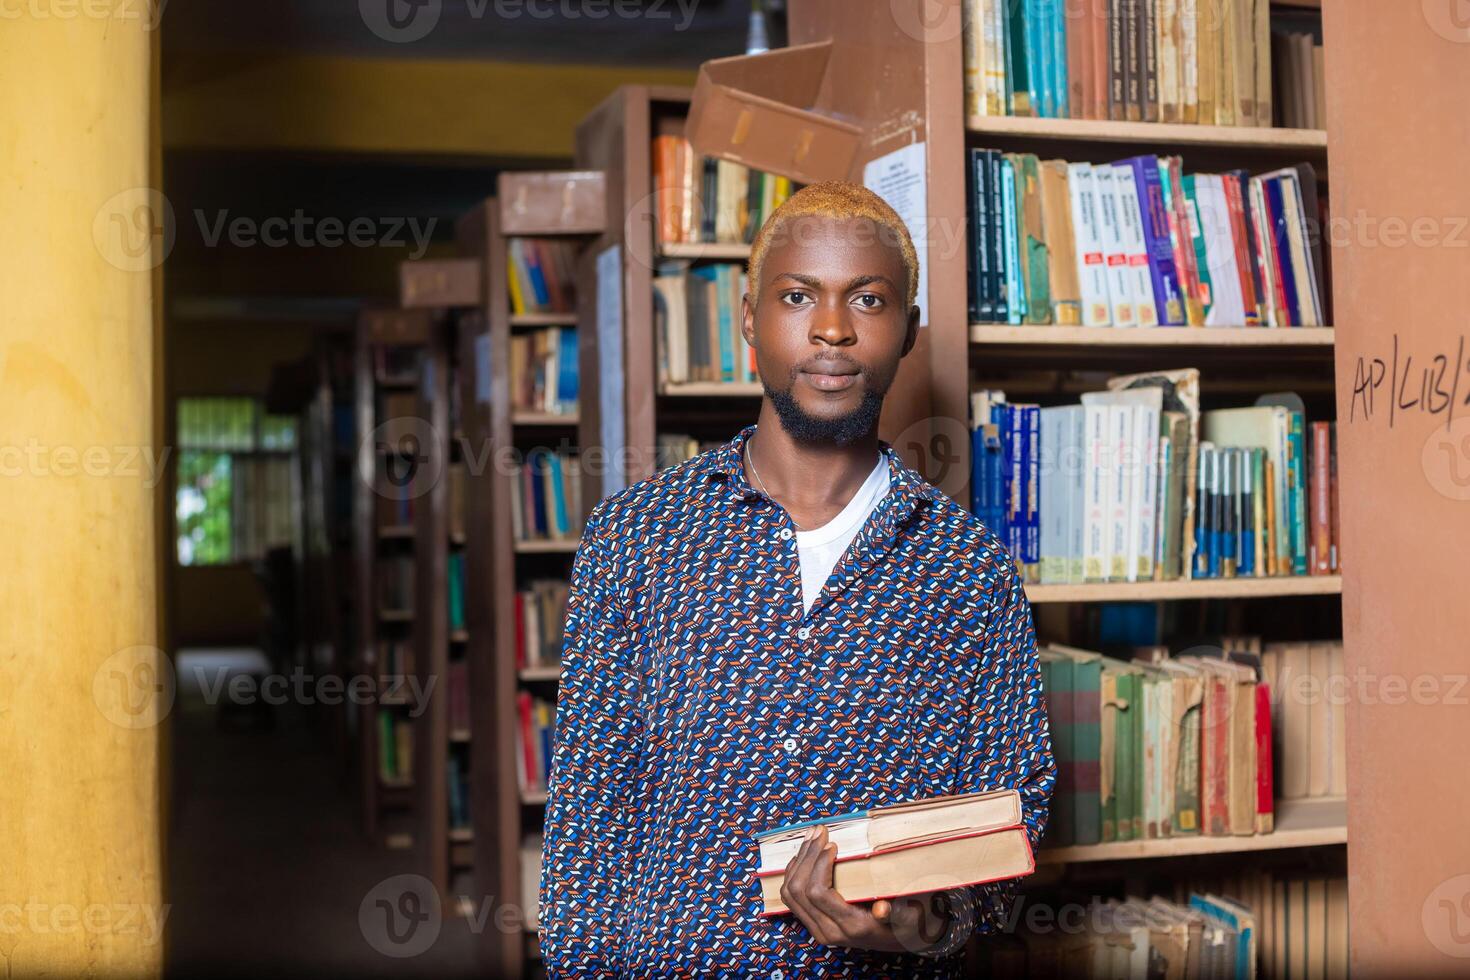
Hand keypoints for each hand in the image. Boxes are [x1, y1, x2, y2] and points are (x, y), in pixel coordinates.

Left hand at [778, 825, 951, 954]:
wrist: (903, 940)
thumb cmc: (907, 921)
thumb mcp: (909, 916)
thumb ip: (896, 913)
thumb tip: (882, 909)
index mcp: (851, 927)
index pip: (817, 893)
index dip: (819, 864)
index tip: (833, 844)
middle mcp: (829, 931)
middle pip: (799, 890)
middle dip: (807, 855)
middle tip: (821, 832)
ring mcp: (819, 929)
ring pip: (791, 893)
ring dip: (799, 860)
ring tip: (812, 837)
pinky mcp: (814, 923)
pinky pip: (791, 898)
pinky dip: (794, 872)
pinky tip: (805, 854)